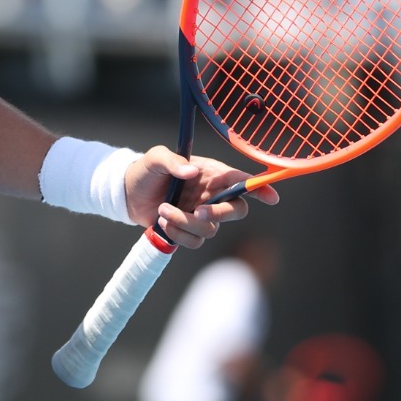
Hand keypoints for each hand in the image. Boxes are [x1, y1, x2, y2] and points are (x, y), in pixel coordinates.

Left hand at [123, 146, 277, 248]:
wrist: (127, 193)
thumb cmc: (146, 171)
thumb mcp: (156, 158)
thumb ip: (172, 161)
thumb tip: (191, 172)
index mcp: (211, 174)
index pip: (241, 180)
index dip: (259, 188)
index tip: (272, 198)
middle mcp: (211, 195)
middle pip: (235, 211)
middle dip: (219, 214)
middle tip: (198, 212)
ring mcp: (201, 214)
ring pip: (211, 229)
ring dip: (184, 222)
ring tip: (162, 210)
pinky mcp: (189, 230)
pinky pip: (195, 241)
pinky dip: (178, 234)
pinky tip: (161, 221)